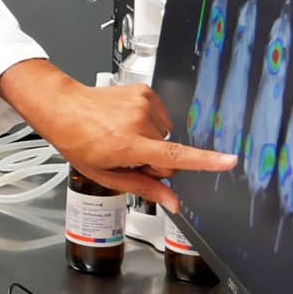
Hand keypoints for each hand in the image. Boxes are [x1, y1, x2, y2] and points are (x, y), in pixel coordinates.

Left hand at [0, 59, 236, 212]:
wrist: (63, 107)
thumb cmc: (78, 141)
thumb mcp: (105, 174)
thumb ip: (143, 188)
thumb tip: (174, 203)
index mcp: (129, 144)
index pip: (174, 156)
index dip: (205, 161)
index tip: (229, 160)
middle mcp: (138, 121)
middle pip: (170, 154)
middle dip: (154, 161)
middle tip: (127, 156)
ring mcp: (142, 102)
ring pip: (165, 136)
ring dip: (150, 141)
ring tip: (122, 136)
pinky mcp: (144, 90)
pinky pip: (160, 117)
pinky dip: (148, 123)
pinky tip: (126, 122)